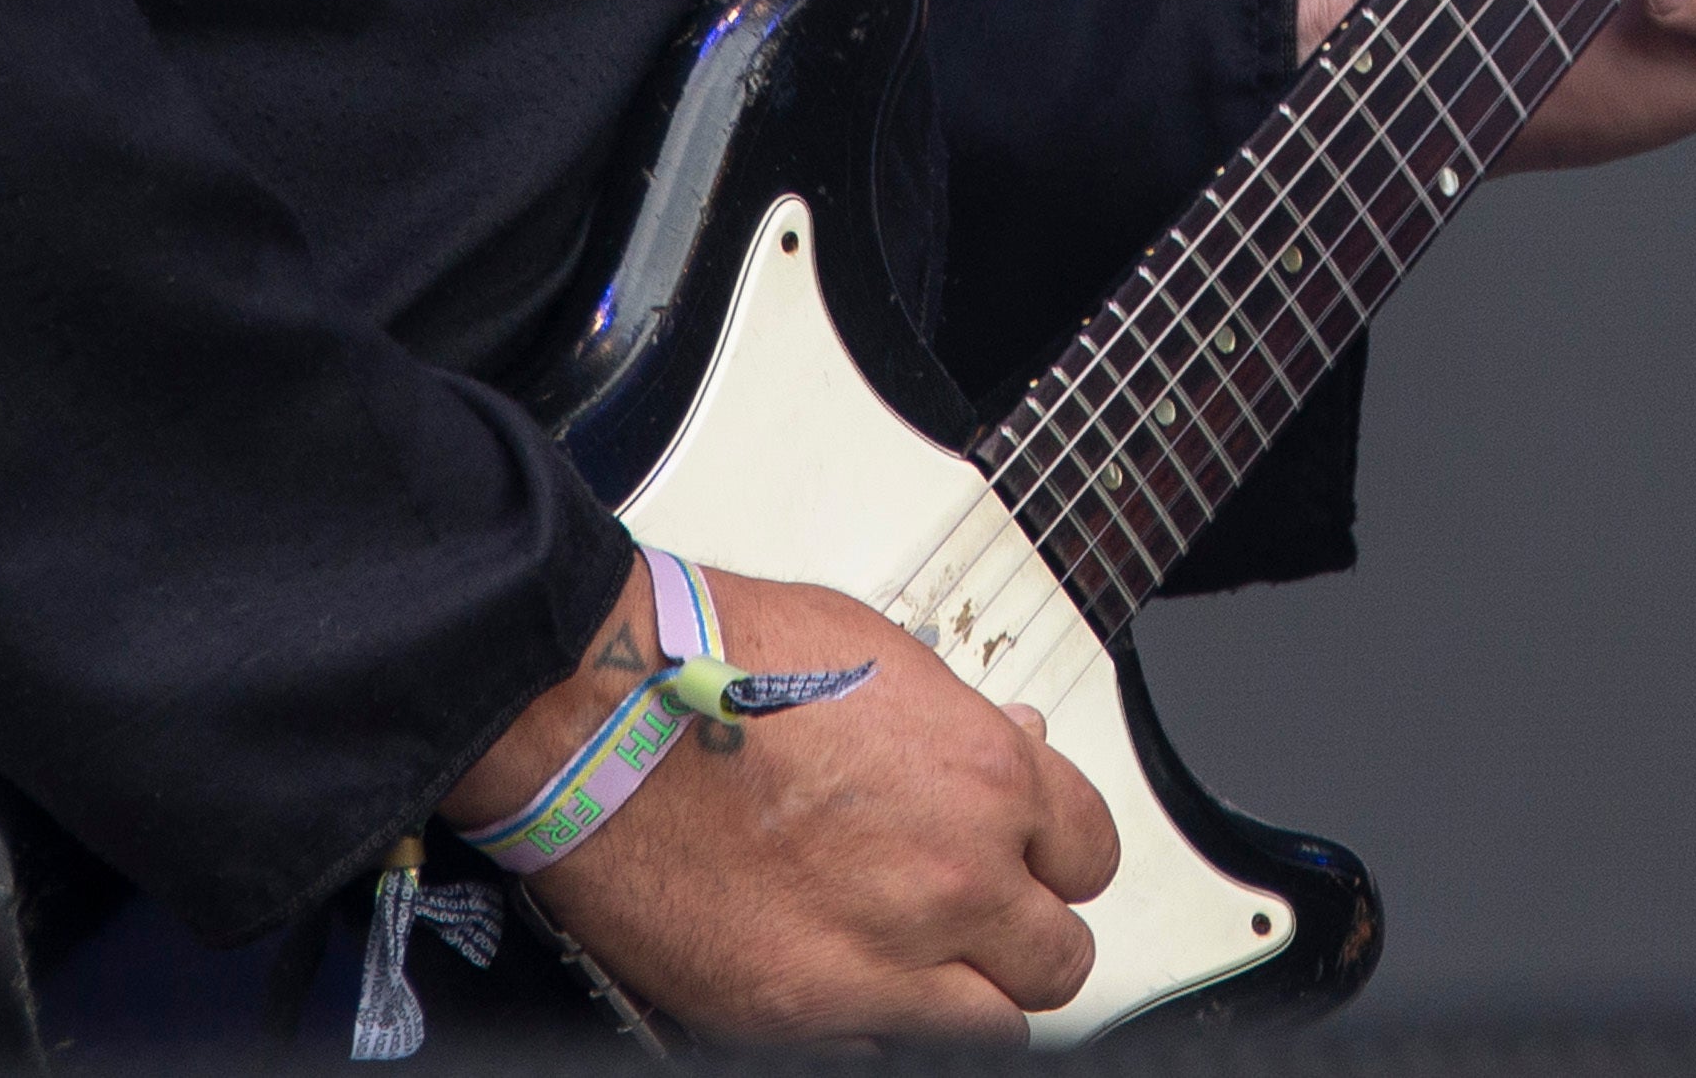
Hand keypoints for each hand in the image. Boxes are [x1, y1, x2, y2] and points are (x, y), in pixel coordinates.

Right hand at [454, 562, 1118, 1041]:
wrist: (603, 719)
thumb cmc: (720, 666)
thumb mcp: (879, 657)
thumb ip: (959, 726)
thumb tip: (1006, 749)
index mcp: (988, 779)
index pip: (1091, 855)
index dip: (1058, 857)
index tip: (1034, 860)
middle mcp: (955, 880)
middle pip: (1057, 958)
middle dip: (1026, 938)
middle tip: (984, 922)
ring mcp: (885, 961)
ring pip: (995, 1028)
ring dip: (972, 999)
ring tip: (927, 970)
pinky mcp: (804, 1017)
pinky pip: (887, 1050)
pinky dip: (881, 1027)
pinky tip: (849, 985)